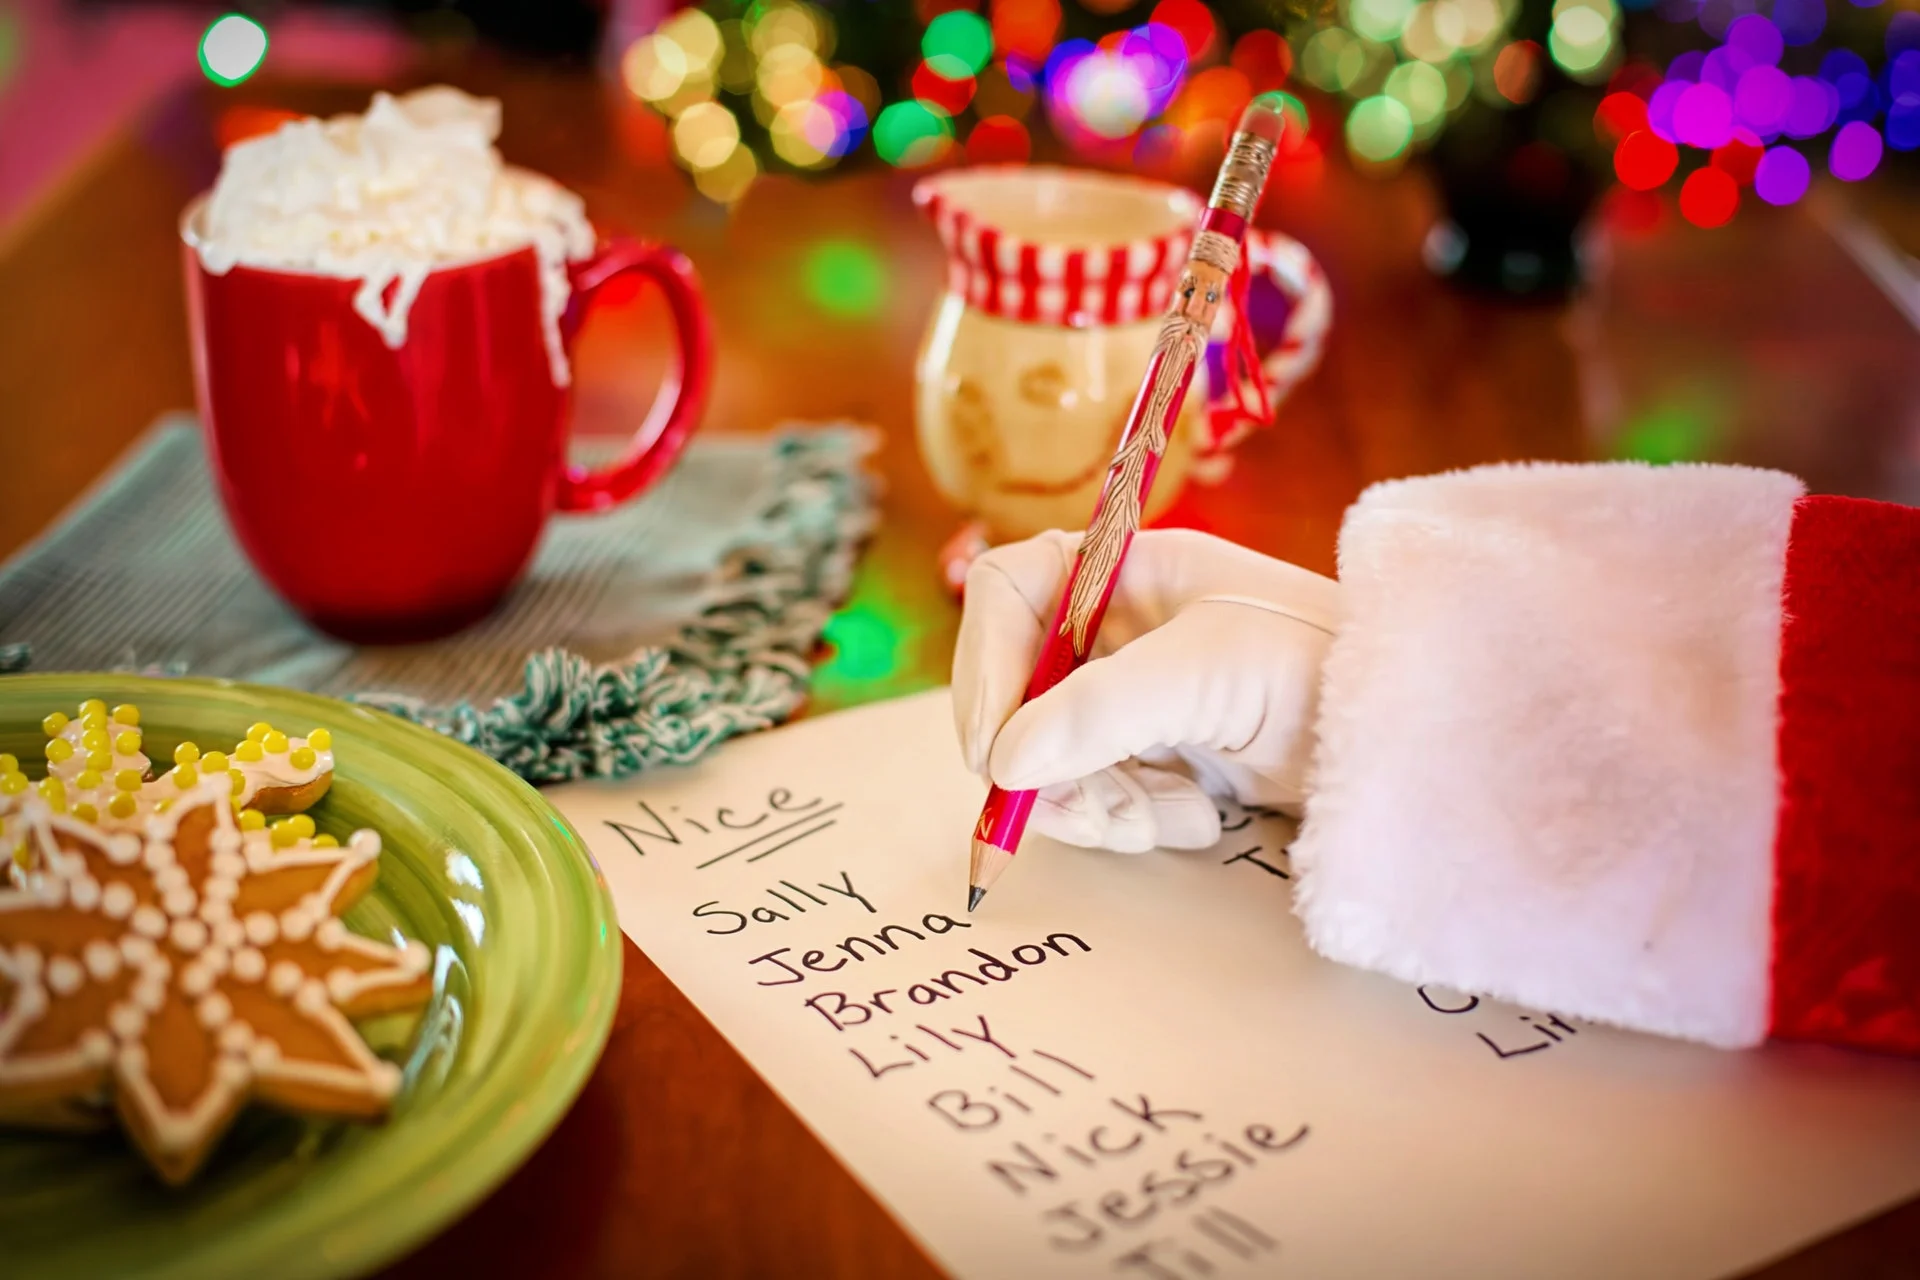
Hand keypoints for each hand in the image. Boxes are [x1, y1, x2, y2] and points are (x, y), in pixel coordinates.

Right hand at [953, 529, 1340, 852]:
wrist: (1409, 740)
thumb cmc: (1322, 670)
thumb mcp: (1209, 673)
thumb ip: (1101, 711)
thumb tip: (1004, 762)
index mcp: (1123, 571)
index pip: (1007, 594)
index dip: (985, 664)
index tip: (995, 748)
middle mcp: (1116, 627)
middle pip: (1015, 689)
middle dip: (1044, 760)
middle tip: (1089, 809)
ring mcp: (1131, 693)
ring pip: (1047, 755)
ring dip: (1096, 802)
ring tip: (1171, 819)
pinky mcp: (1156, 753)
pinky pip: (1094, 792)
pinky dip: (1130, 818)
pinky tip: (1197, 820)